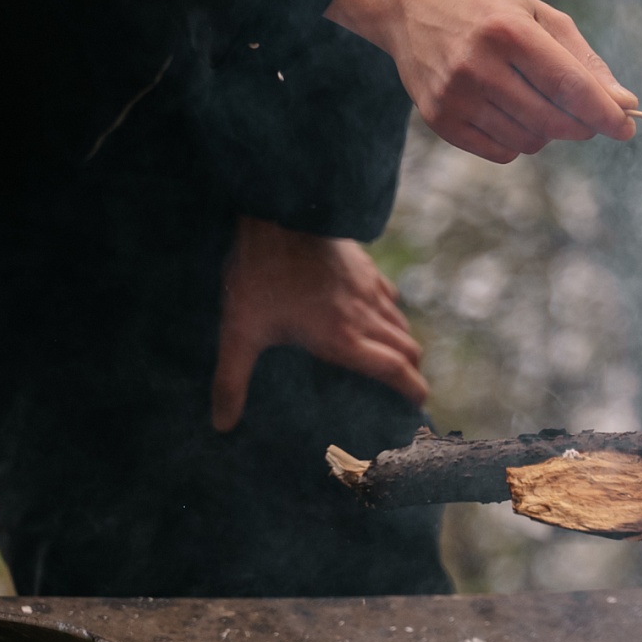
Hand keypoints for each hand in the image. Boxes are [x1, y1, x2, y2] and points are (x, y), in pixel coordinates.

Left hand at [212, 217, 428, 430]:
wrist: (279, 217)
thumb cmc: (260, 275)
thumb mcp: (239, 330)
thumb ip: (232, 380)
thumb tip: (222, 424)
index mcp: (342, 339)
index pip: (394, 370)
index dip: (413, 390)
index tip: (419, 405)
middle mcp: (365, 317)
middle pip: (408, 350)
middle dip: (414, 372)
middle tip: (408, 387)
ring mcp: (369, 290)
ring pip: (402, 324)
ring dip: (404, 345)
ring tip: (394, 358)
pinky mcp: (365, 269)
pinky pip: (390, 298)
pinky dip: (392, 315)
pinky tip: (377, 315)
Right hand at [325, 0, 638, 163]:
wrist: (407, 7)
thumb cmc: (487, 7)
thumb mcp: (538, 14)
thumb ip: (583, 59)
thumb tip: (624, 104)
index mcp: (508, 31)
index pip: (569, 87)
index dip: (605, 113)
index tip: (627, 127)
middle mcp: (477, 65)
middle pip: (554, 121)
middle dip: (582, 124)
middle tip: (588, 112)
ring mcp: (454, 96)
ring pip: (530, 141)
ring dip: (548, 130)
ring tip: (535, 97)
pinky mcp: (438, 118)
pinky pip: (502, 151)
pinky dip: (518, 139)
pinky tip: (509, 109)